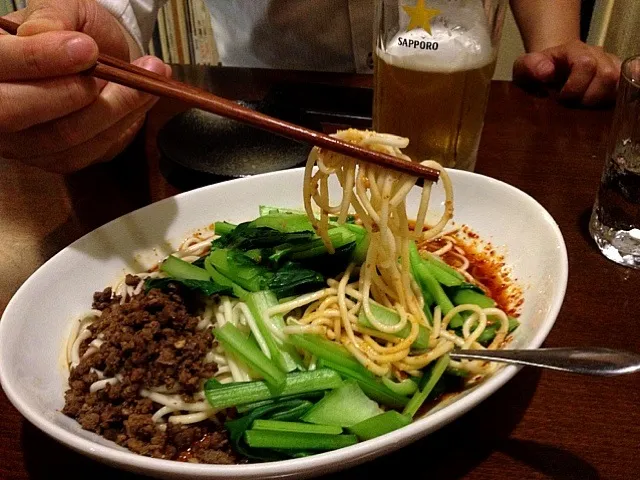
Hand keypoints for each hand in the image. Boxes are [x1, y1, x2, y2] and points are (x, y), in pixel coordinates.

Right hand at [0, 0, 169, 172]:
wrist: (99, 56)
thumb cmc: (75, 31)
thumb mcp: (63, 7)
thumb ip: (52, 16)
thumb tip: (43, 34)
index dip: (37, 59)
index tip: (86, 49)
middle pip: (13, 112)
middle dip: (70, 94)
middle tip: (111, 74)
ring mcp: (20, 140)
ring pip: (60, 136)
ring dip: (111, 109)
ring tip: (144, 79)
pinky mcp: (55, 159)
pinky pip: (87, 151)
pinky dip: (121, 125)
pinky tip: (139, 102)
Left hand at [513, 40, 620, 106]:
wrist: (549, 71)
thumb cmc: (536, 71)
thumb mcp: (524, 68)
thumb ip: (530, 66)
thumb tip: (547, 72)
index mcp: (575, 49)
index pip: (586, 64)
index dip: (574, 87)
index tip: (560, 98)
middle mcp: (598, 55)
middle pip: (607, 76)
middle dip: (588, 97)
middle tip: (572, 104)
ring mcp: (610, 66)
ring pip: (618, 85)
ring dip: (600, 101)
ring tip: (582, 106)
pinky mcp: (617, 80)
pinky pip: (623, 90)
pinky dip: (612, 101)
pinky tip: (596, 106)